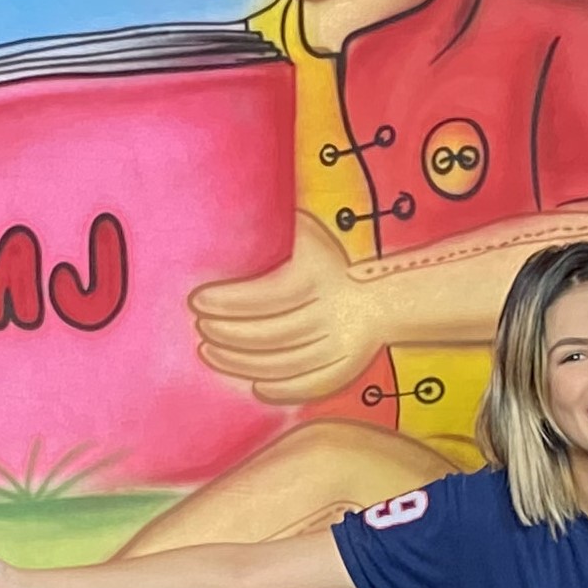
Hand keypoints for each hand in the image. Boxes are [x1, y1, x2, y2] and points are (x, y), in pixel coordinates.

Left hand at [191, 212, 380, 402]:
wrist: (390, 293)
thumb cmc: (333, 260)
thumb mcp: (310, 235)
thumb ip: (278, 224)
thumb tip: (232, 198)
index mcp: (321, 275)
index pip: (266, 295)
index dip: (228, 301)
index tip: (196, 301)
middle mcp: (333, 310)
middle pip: (271, 332)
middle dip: (228, 333)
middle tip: (200, 327)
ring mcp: (343, 342)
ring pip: (286, 361)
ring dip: (242, 362)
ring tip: (209, 352)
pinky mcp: (349, 366)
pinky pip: (311, 384)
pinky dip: (282, 389)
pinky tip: (254, 385)